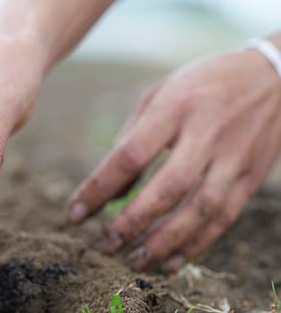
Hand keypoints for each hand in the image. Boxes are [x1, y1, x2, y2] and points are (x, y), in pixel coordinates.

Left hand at [67, 49, 280, 270]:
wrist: (274, 76)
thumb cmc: (202, 84)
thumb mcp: (159, 94)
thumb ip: (131, 139)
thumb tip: (110, 190)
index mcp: (175, 107)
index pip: (131, 155)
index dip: (100, 188)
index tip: (76, 214)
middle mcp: (207, 133)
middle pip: (168, 187)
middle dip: (133, 221)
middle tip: (105, 245)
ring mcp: (234, 158)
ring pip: (200, 209)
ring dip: (164, 241)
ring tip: (134, 260)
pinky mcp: (252, 176)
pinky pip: (224, 218)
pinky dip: (197, 244)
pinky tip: (170, 261)